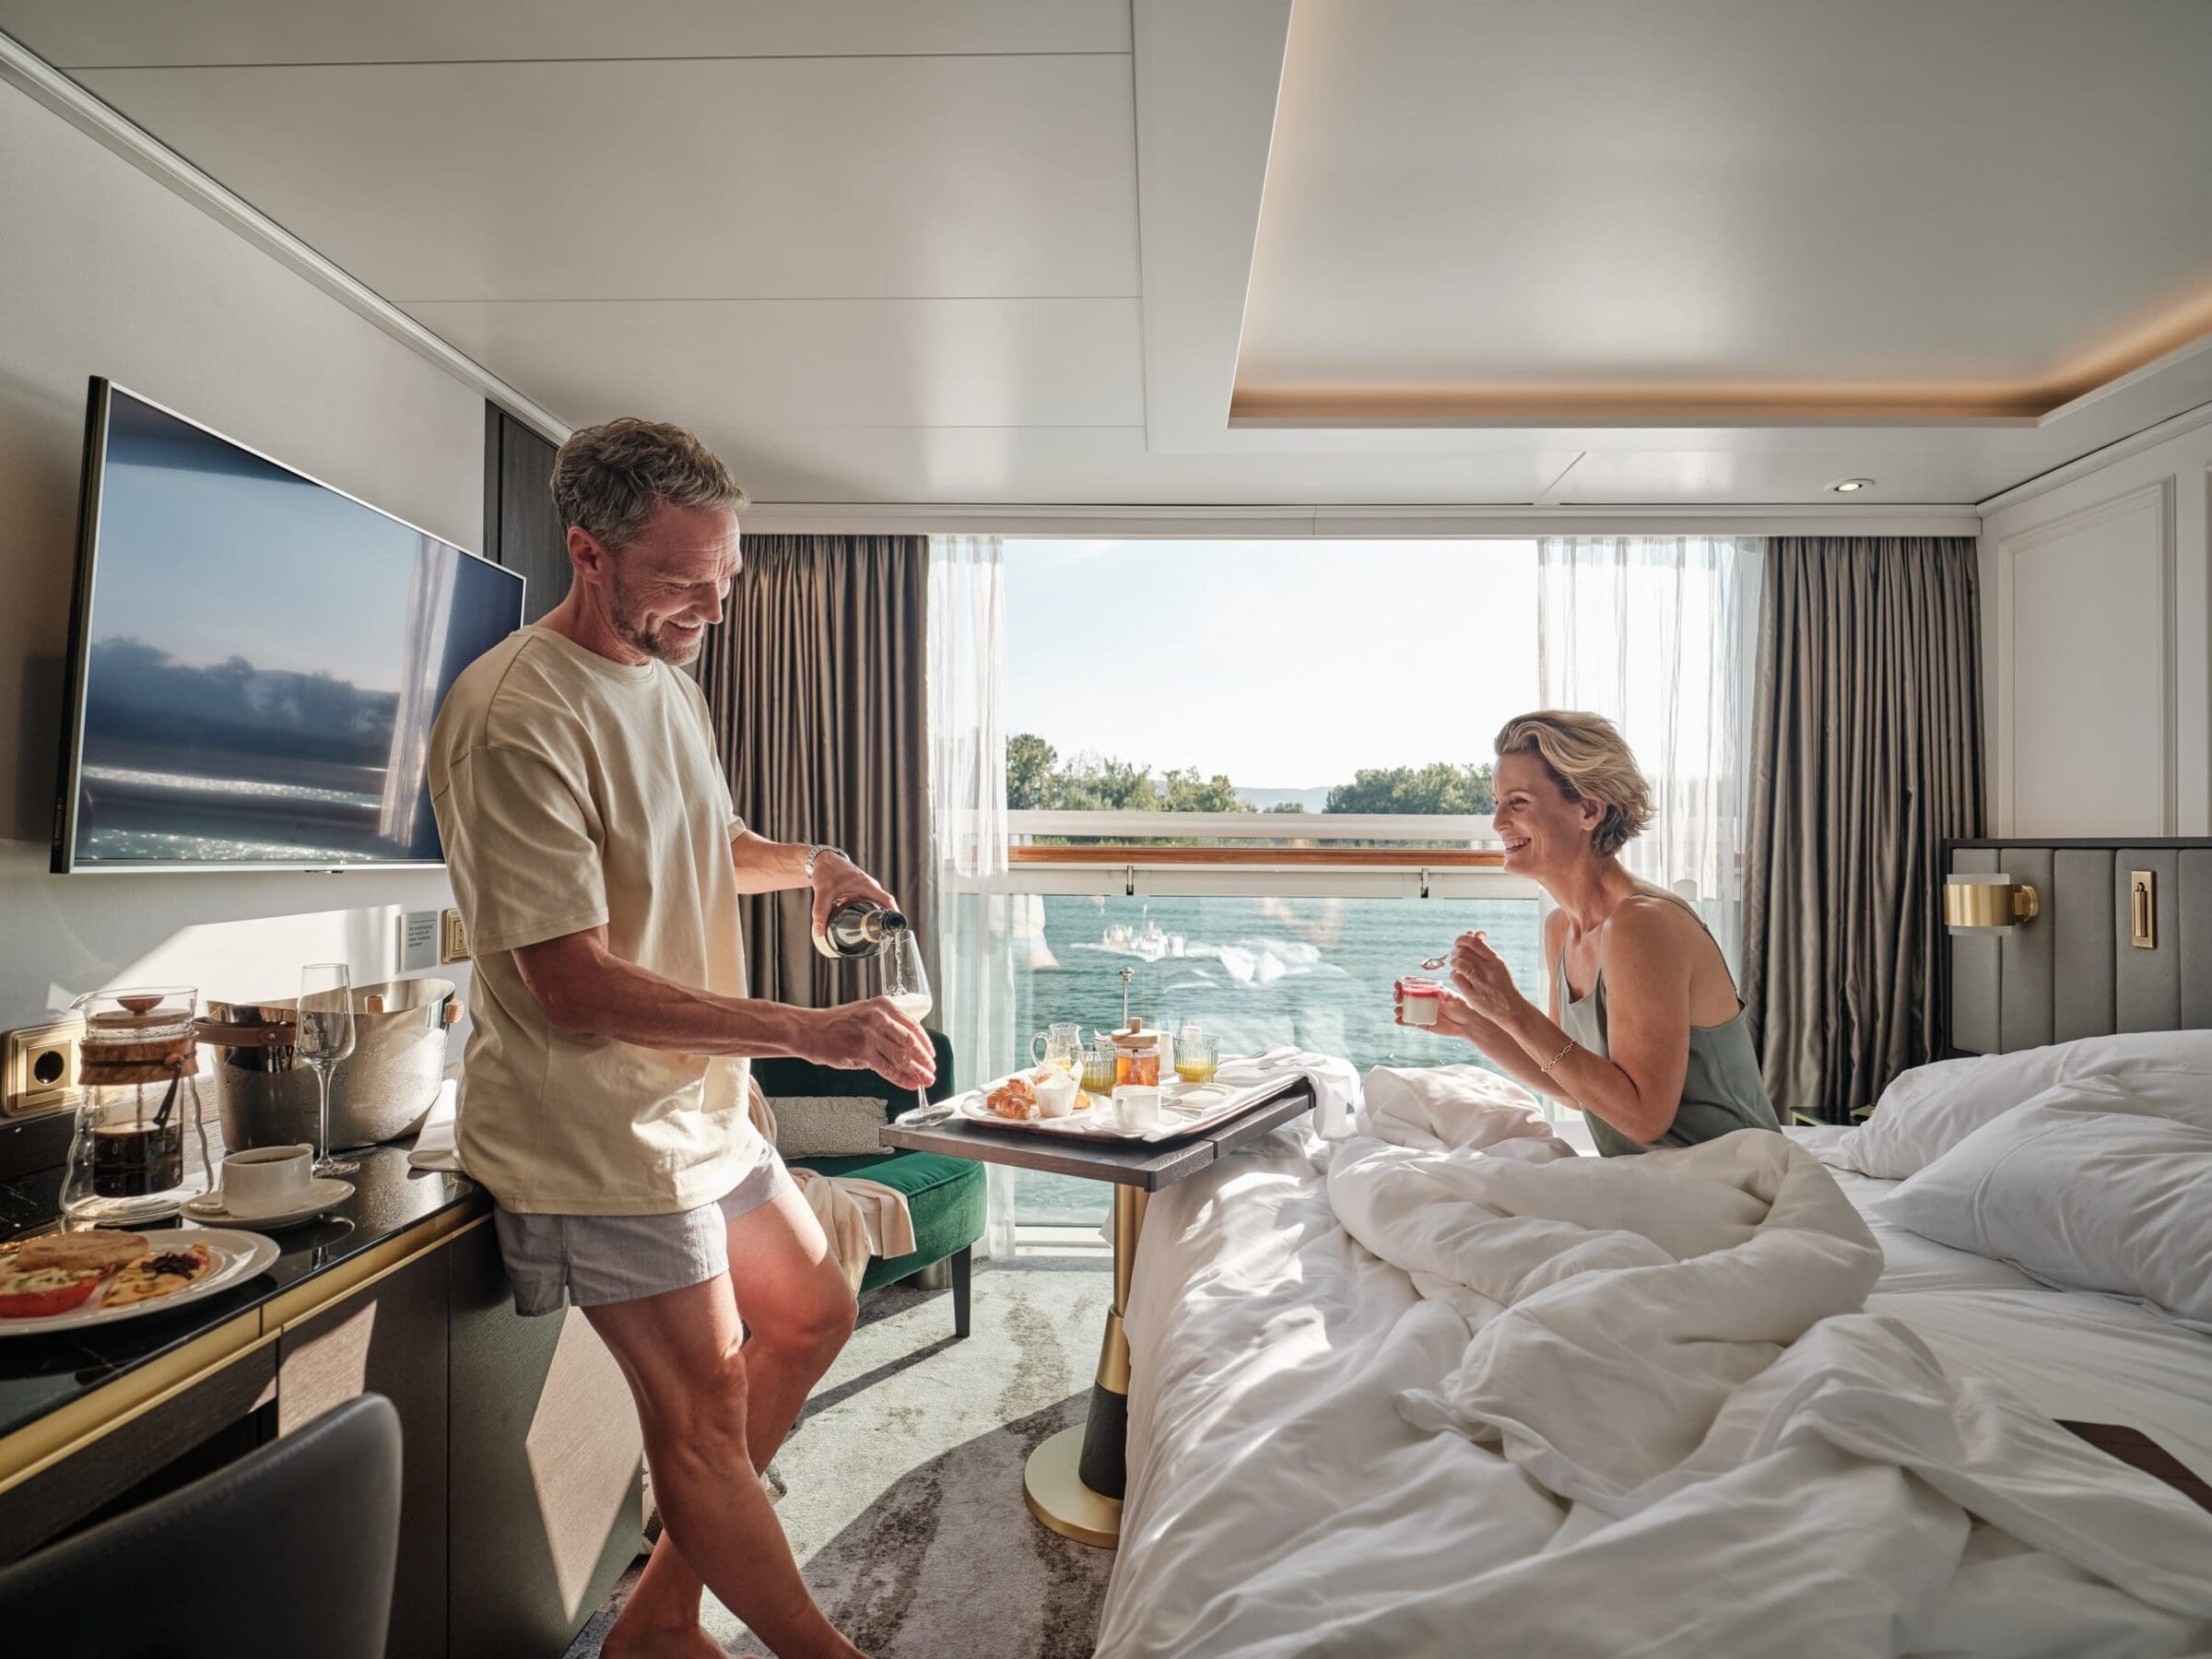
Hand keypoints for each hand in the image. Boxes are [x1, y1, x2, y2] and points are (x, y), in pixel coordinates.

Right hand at [805, 998, 936, 1090]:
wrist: (810, 1031)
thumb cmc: (836, 1023)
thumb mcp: (865, 1012)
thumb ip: (886, 1023)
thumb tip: (906, 1043)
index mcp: (883, 1006)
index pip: (913, 1025)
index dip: (925, 1043)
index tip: (931, 1055)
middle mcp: (879, 1018)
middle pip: (910, 1041)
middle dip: (924, 1059)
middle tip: (932, 1070)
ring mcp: (870, 1035)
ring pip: (901, 1057)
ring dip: (917, 1071)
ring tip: (926, 1080)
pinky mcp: (862, 1052)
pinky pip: (887, 1068)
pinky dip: (901, 1078)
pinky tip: (909, 1083)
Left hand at [808, 850, 898, 935]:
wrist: (821, 860)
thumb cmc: (826, 871)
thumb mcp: (823, 893)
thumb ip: (820, 912)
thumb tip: (819, 932)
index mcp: (866, 885)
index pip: (887, 900)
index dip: (894, 914)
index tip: (897, 927)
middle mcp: (869, 887)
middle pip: (883, 905)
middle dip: (885, 921)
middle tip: (884, 937)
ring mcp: (865, 889)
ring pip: (875, 905)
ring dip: (876, 918)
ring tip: (874, 935)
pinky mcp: (859, 892)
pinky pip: (868, 903)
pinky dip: (867, 913)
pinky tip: (862, 924)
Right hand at [1399, 989, 1482, 1041]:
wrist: (1466, 1024)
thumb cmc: (1461, 1007)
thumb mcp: (1455, 999)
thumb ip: (1446, 995)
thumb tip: (1439, 992)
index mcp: (1429, 989)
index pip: (1412, 983)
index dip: (1402, 982)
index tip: (1397, 984)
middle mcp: (1423, 999)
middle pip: (1404, 995)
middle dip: (1397, 995)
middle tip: (1398, 998)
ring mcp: (1421, 1012)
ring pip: (1405, 1009)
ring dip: (1399, 1009)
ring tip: (1399, 1011)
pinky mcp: (1422, 1024)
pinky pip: (1410, 1022)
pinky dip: (1402, 1021)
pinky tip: (1398, 1021)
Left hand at [1449, 931, 1522, 1024]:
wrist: (1513, 1009)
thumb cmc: (1503, 985)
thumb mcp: (1499, 966)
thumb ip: (1485, 951)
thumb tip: (1474, 933)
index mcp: (1496, 960)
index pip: (1474, 942)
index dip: (1462, 939)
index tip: (1458, 943)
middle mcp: (1489, 970)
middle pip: (1463, 952)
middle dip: (1455, 952)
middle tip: (1456, 956)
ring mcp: (1481, 983)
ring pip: (1458, 963)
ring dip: (1454, 962)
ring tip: (1456, 966)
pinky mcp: (1474, 996)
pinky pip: (1457, 979)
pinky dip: (1454, 975)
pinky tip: (1458, 977)